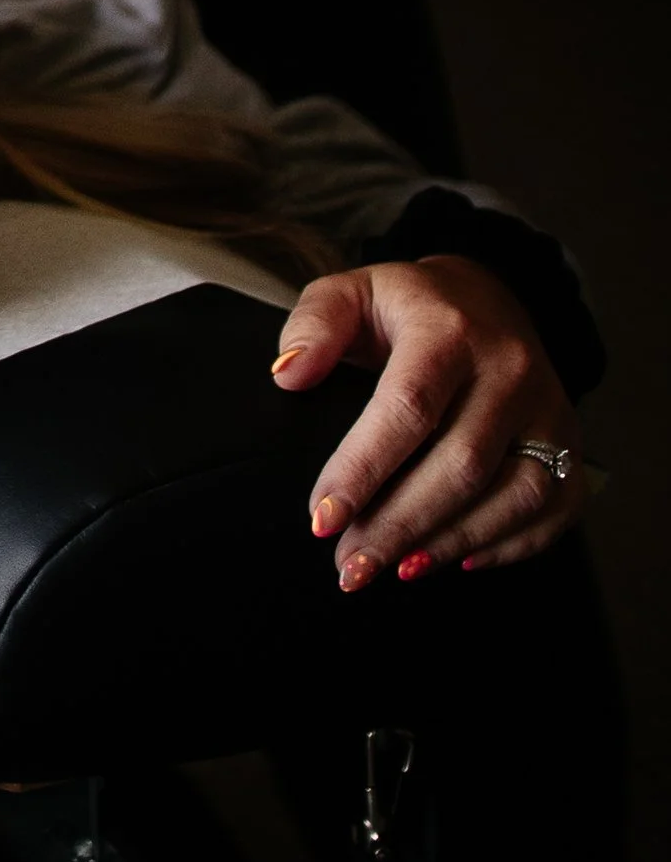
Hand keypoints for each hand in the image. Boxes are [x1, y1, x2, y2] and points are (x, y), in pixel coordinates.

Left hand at [271, 255, 585, 588]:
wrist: (490, 300)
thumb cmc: (409, 307)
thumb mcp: (352, 293)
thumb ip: (313, 325)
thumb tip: (288, 375)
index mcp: (449, 329)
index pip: (407, 408)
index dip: (362, 469)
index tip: (321, 517)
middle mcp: (510, 369)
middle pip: (460, 465)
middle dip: (398, 525)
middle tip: (349, 567)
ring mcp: (549, 410)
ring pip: (513, 495)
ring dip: (447, 541)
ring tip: (391, 568)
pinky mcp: (572, 445)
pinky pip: (553, 511)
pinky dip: (505, 546)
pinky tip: (453, 558)